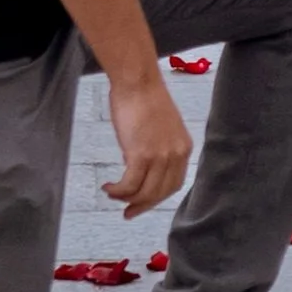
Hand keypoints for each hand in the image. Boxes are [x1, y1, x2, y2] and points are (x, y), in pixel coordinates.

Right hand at [105, 67, 192, 214]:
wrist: (137, 80)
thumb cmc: (143, 97)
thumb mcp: (159, 128)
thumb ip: (155, 150)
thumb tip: (138, 168)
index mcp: (183, 147)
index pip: (174, 184)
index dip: (157, 198)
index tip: (142, 204)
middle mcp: (176, 154)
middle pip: (160, 193)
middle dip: (142, 205)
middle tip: (127, 212)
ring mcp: (160, 156)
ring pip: (144, 193)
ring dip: (127, 199)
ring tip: (113, 195)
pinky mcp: (142, 155)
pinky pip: (130, 185)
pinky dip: (118, 191)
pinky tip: (108, 188)